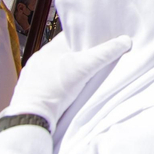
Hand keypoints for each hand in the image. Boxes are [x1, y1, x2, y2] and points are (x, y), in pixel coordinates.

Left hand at [6, 34, 129, 124]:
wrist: (31, 116)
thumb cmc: (56, 88)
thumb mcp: (85, 68)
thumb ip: (105, 53)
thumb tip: (125, 40)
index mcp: (50, 48)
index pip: (71, 37)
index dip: (86, 38)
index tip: (99, 42)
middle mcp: (39, 58)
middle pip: (63, 52)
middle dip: (77, 56)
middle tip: (92, 62)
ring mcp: (31, 75)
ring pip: (54, 68)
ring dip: (65, 71)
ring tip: (78, 79)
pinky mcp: (29, 90)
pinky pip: (45, 82)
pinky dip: (55, 84)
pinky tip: (62, 92)